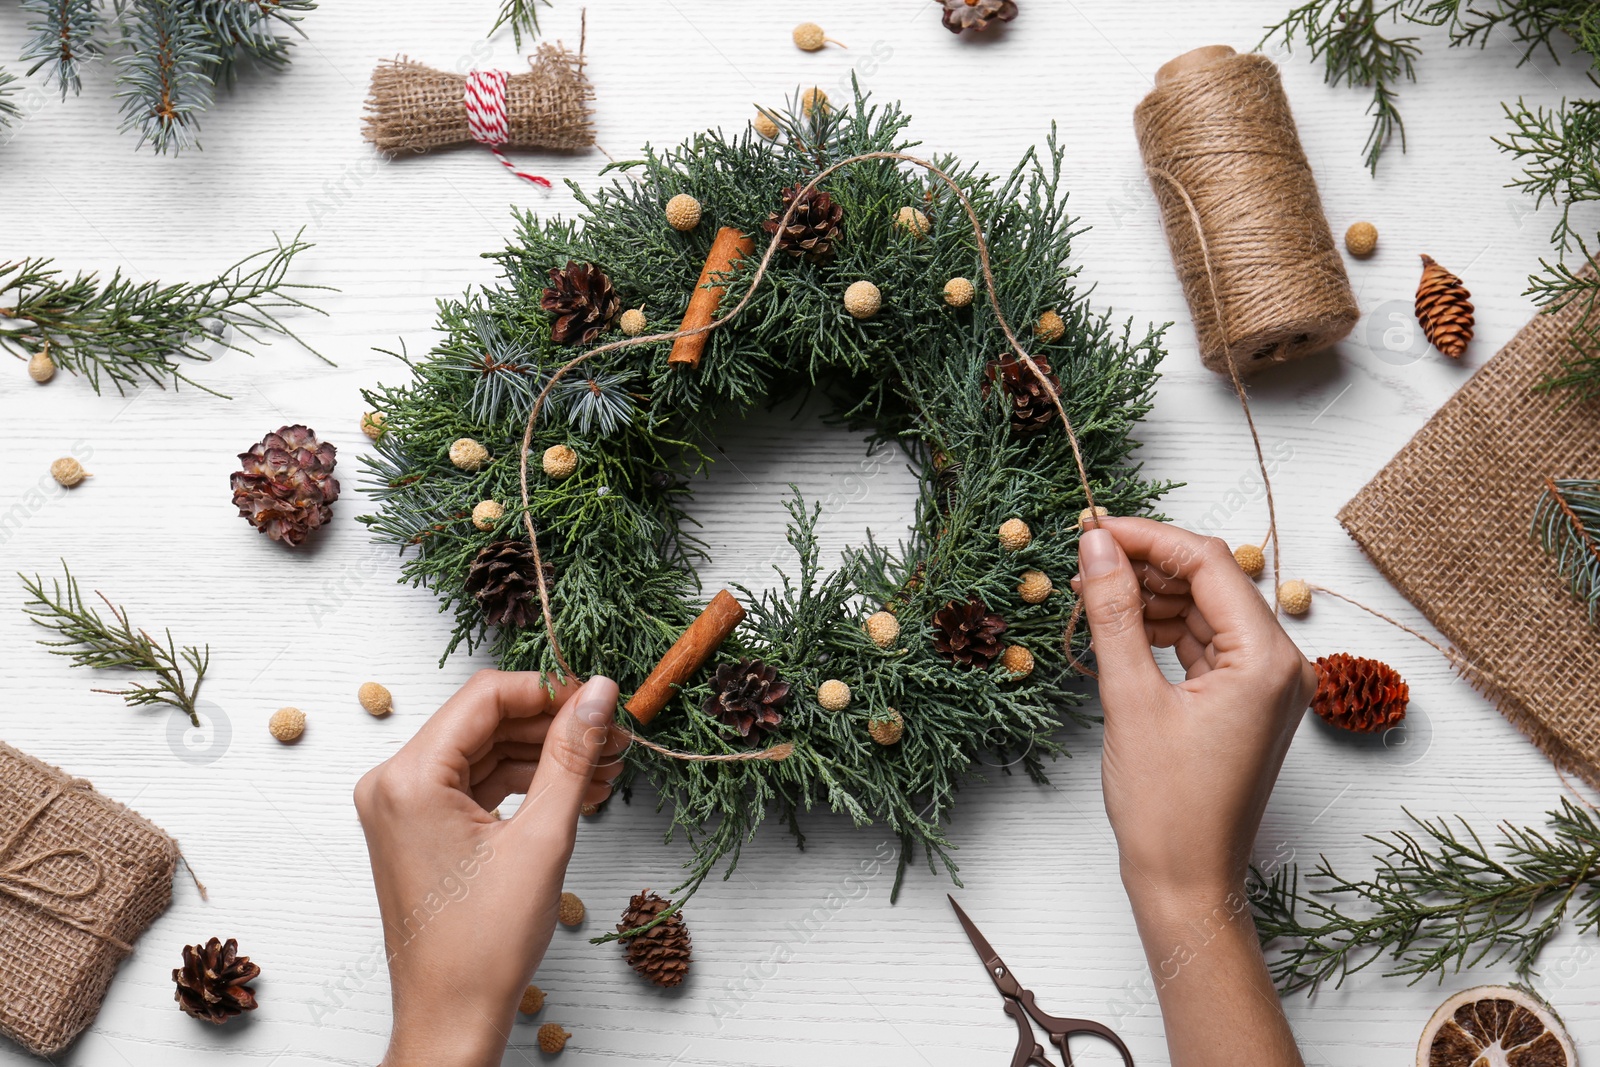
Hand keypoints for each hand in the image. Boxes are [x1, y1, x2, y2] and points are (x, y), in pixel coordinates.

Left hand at [354, 671, 628, 1066]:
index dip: (551, 690)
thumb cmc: (482, 946)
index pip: (486, 697)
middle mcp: (394, 783)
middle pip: (486, 721)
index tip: (602, 700)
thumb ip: (571, 756)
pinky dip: (525, 782)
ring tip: (605, 768)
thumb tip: (598, 695)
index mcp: (409, 779)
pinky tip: (575, 790)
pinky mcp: (419, 827)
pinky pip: (477, 783)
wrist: (450, 1017)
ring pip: (486, 750)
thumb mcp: (543, 839)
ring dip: (545, 754)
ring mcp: (403, 806)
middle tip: (614, 736)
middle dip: (554, 725)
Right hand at [1073, 518, 1311, 1066]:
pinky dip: (1165, 629)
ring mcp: (1268, 686)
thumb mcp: (1129, 698)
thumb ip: (1114, 613)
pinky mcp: (1248, 703)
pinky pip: (1207, 643)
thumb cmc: (1166, 807)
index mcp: (1267, 660)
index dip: (1147, 537)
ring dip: (1153, 595)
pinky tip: (1123, 625)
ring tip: (1094, 592)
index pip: (1208, 563)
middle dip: (1148, 563)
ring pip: (1207, 610)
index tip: (1093, 527)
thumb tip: (1095, 547)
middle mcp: (1282, 666)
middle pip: (1211, 581)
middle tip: (1085, 555)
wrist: (1186, 881)